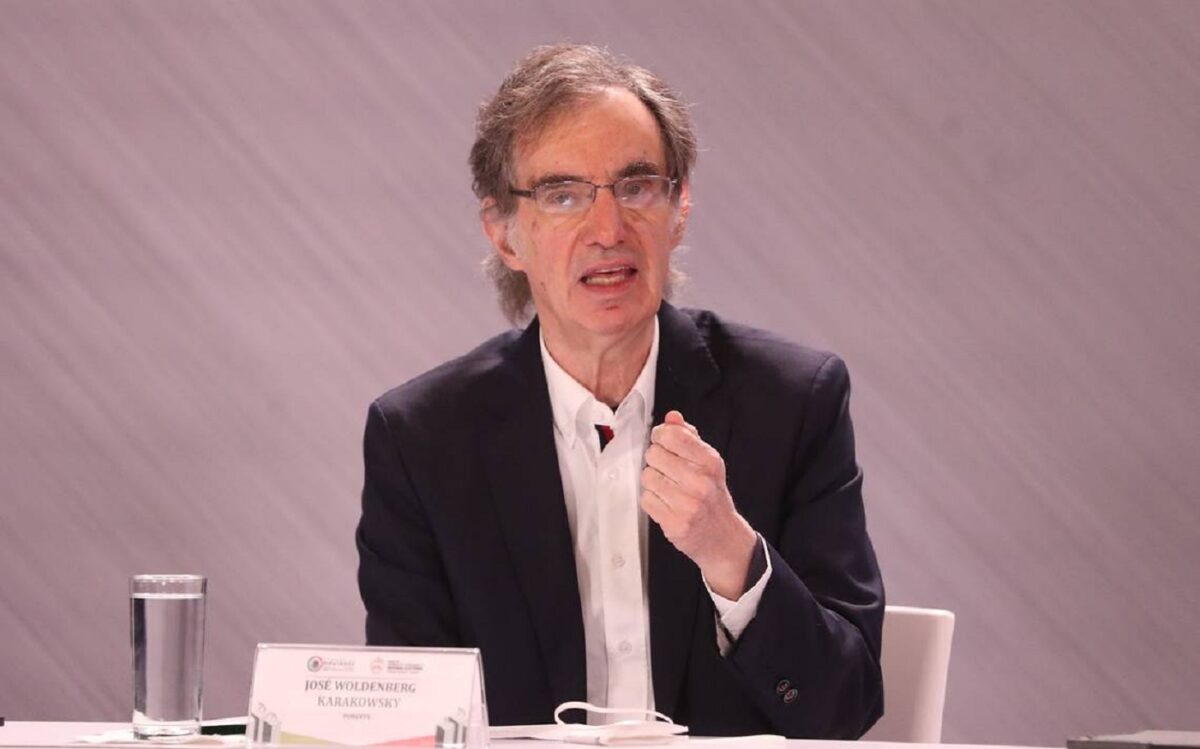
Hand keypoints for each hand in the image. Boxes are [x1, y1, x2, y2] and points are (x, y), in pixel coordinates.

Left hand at [640, 410, 756, 599]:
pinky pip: (646, 500)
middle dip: (656, 461)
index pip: (671, 435)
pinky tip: (666, 503)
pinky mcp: (674, 523)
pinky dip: (652, 501)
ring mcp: (687, 504)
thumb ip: (689, 437)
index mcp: (710, 462)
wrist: (723, 536)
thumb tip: (672, 417)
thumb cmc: (713, 496)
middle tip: (667, 470)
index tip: (662, 441)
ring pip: (647, 477)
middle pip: (654, 454)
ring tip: (669, 489)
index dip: (660, 435)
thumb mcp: (708, 463)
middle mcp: (700, 482)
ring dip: (653, 482)